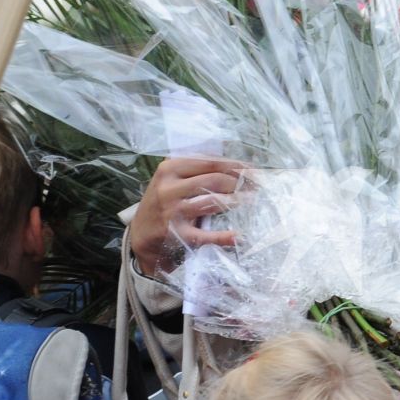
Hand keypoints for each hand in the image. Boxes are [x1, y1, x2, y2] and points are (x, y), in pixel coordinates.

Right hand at [128, 156, 246, 275]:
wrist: (142, 233)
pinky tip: (238, 236)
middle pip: (214, 180)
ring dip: (237, 201)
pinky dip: (223, 237)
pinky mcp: (176, 234)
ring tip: (253, 200)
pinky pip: (204, 236)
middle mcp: (169, 188)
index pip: (210, 162)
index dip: (236, 166)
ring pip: (212, 202)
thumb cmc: (164, 202)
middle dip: (239, 183)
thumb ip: (196, 169)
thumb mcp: (172, 179)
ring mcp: (172, 211)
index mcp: (170, 168)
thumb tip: (236, 164)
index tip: (254, 170)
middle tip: (257, 186)